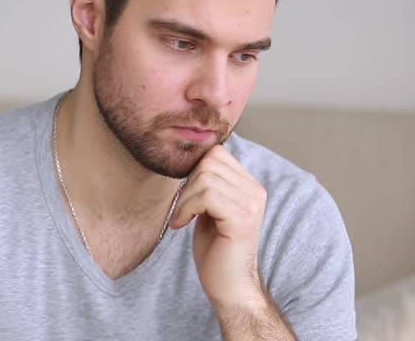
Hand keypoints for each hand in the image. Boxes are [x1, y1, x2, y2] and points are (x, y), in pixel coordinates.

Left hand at [169, 145, 267, 309]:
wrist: (229, 285)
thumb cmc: (216, 249)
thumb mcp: (210, 208)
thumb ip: (208, 184)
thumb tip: (190, 158)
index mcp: (249, 186)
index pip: (216, 153)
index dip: (194, 170)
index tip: (187, 196)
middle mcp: (255, 191)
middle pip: (209, 161)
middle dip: (187, 184)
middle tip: (183, 209)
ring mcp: (251, 205)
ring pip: (205, 178)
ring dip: (185, 199)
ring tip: (182, 218)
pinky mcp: (242, 220)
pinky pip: (207, 196)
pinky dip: (187, 208)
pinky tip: (183, 224)